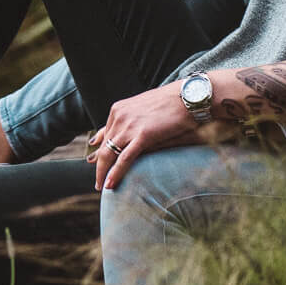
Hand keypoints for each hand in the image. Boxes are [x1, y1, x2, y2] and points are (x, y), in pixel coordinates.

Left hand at [86, 82, 205, 189]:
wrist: (189, 96)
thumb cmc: (172, 104)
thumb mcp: (145, 111)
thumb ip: (131, 123)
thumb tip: (124, 137)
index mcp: (118, 110)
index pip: (105, 136)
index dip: (100, 152)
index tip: (96, 164)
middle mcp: (119, 116)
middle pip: (104, 146)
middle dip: (99, 166)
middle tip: (97, 183)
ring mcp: (130, 125)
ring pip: (109, 154)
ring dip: (103, 173)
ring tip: (101, 188)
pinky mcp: (143, 135)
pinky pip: (124, 158)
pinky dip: (115, 173)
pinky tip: (110, 185)